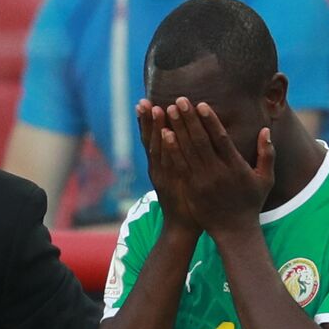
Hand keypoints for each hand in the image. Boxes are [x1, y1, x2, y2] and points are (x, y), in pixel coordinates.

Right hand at [138, 98, 198, 235]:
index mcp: (158, 165)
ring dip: (155, 128)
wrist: (182, 227)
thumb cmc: (185, 202)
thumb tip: (181, 139)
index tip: (145, 102)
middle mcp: (156, 168)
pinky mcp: (170, 183)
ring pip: (157, 147)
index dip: (147, 121)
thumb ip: (178, 159)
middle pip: (149, 140)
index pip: (151, 138)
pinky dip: (165, 148)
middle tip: (144, 100)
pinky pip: (168, 162)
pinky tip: (165, 133)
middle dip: (147, 120)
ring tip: (155, 108)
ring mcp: (162, 175)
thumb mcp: (178, 178)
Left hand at [162, 98, 273, 236]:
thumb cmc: (251, 203)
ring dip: (176, 129)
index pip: (221, 139)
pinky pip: (178, 165)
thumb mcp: (265, 179)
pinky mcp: (190, 188)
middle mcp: (217, 172)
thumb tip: (266, 130)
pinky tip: (163, 134)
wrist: (234, 231)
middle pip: (200, 141)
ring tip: (167, 110)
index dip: (210, 121)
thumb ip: (267, 154)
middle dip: (188, 119)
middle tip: (178, 100)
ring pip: (186, 150)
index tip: (201, 104)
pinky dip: (170, 149)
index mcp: (236, 167)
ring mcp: (202, 181)